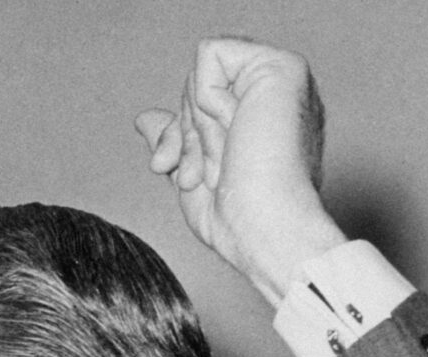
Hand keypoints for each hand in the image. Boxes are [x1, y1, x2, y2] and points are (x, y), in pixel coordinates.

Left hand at [136, 39, 344, 304]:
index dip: (181, 139)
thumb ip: (176, 141)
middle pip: (194, 89)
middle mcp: (274, 95)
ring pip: (199, 75)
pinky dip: (207, 100)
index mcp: (261, 118)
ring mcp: (282, 79)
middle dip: (186, 137)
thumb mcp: (192, 176)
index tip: (191, 180)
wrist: (263, 230)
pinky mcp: (281, 67)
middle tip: (208, 176)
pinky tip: (235, 131)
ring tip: (225, 163)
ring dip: (198, 130)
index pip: (198, 105)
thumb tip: (145, 120)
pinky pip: (210, 54)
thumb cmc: (235, 220)